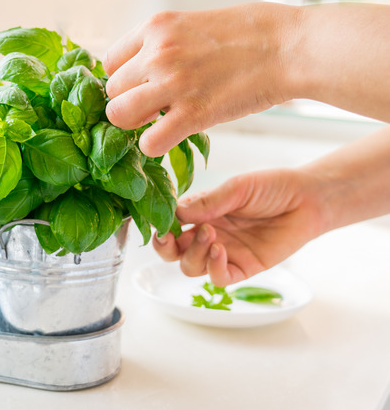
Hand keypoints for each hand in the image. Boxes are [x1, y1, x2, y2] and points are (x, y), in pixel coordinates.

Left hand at [103, 3, 298, 156]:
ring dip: (134, 125)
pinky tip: (171, 137)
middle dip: (128, 103)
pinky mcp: (192, 114)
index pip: (110, 63)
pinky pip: (148, 142)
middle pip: (112, 92)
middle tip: (153, 108)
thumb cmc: (250, 34)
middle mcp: (157, 53)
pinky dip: (154, 146)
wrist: (289, 47)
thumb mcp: (194, 24)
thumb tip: (143, 69)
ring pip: (118, 116)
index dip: (124, 80)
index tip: (141, 88)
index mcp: (156, 27)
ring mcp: (172, 83)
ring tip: (157, 122)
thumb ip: (164, 45)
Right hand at [152, 169, 327, 285]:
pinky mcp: (243, 268)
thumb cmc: (272, 188)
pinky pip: (218, 278)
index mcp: (200, 213)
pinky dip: (213, 268)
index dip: (160, 225)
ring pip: (190, 267)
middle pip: (172, 252)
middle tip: (170, 236)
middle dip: (165, 247)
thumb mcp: (236, 188)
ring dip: (193, 253)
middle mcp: (207, 234)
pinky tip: (220, 251)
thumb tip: (175, 212)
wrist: (308, 200)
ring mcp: (224, 253)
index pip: (169, 224)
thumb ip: (207, 202)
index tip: (158, 221)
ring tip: (210, 234)